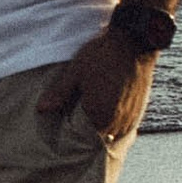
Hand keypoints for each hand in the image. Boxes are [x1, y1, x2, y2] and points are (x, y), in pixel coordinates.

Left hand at [36, 22, 154, 148]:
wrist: (134, 42)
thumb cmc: (102, 55)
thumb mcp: (75, 72)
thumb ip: (59, 93)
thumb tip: (41, 109)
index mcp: (100, 117)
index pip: (84, 140)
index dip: (74, 137)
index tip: (65, 129)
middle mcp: (118, 123)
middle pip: (99, 140)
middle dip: (88, 134)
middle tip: (76, 123)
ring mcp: (131, 119)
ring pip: (113, 135)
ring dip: (103, 130)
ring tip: (91, 118)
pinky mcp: (140, 110)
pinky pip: (124, 127)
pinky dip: (115, 123)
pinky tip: (107, 112)